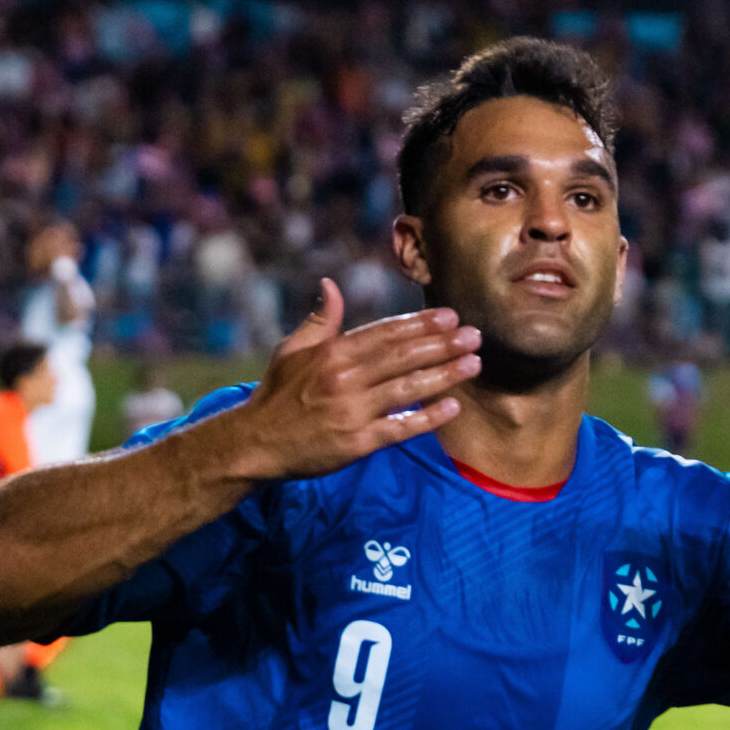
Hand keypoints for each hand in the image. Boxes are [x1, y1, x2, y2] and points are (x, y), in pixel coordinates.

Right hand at [230, 282, 478, 480]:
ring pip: (407, 388)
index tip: (449, 317)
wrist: (255, 443)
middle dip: (442, 344)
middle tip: (474, 337)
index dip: (420, 324)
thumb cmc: (276, 395)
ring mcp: (353, 411)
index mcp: (332, 353)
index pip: (385, 333)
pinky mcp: (358, 443)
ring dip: (444, 375)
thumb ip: (319, 320)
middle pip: (403, 357)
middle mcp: (345, 379)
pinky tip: (453, 407)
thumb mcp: (291, 350)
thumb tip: (331, 286)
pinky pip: (400, 428)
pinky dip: (428, 417)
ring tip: (473, 364)